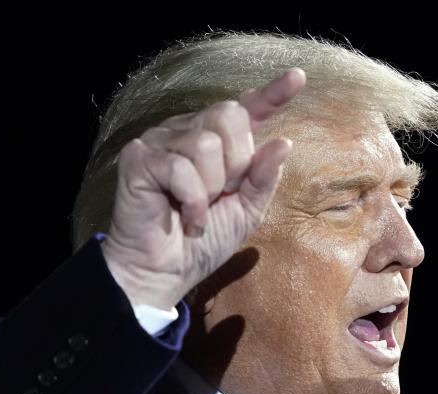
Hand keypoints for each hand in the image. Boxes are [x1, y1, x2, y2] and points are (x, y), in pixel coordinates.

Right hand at [100, 67, 305, 309]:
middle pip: (230, 116)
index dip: (272, 93)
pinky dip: (192, 200)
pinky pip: (182, 167)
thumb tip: (283, 142)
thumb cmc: (204, 241)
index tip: (297, 76)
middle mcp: (188, 132)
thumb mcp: (247, 210)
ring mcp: (161, 141)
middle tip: (220, 196)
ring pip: (207, 144)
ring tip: (197, 208)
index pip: (247, 109)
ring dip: (211, 188)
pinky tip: (185, 217)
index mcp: (217, 142)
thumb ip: (265, 177)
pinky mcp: (140, 158)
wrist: (167, 273)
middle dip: (236, 164)